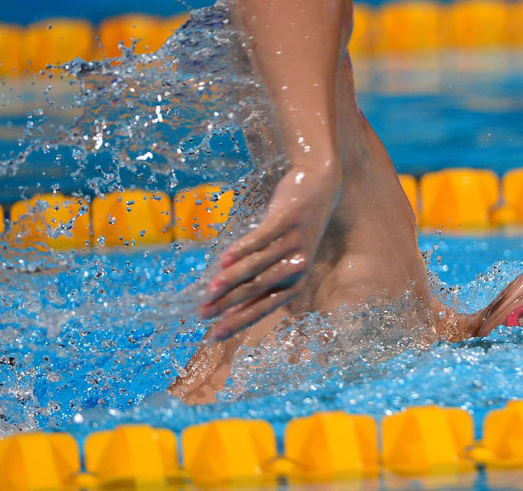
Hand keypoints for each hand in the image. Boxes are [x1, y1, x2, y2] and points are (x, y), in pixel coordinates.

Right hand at [200, 164, 340, 339]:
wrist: (320, 187)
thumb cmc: (294, 230)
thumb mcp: (283, 258)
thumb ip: (261, 281)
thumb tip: (229, 306)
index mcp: (296, 281)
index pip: (264, 307)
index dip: (239, 321)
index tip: (214, 335)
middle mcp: (297, 266)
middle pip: (258, 289)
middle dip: (228, 304)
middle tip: (202, 314)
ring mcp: (293, 242)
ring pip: (257, 266)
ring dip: (232, 280)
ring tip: (209, 291)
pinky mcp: (287, 220)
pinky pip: (261, 238)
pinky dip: (243, 249)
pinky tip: (224, 259)